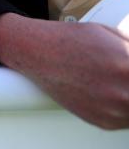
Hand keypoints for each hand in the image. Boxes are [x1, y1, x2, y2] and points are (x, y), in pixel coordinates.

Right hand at [0, 14, 128, 128]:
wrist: (37, 53)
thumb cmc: (72, 40)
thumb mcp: (115, 36)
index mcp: (128, 66)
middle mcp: (122, 93)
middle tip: (124, 75)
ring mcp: (112, 110)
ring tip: (118, 81)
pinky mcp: (101, 121)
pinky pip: (127, 120)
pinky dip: (125, 109)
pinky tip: (114, 92)